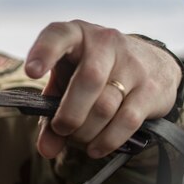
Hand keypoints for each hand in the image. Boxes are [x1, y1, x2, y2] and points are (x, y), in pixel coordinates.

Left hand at [24, 20, 181, 159]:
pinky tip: (96, 148)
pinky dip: (108, 140)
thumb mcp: (68, 79)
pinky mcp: (152, 88)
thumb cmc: (96, 70)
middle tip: (61, 129)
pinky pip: (127, 120)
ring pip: (106, 105)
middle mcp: (105, 42)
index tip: (31, 72)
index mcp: (77, 34)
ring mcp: (132, 64)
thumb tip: (46, 149)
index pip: (58, 35)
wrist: (152, 62)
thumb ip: (51, 110)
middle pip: (88, 80)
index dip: (44, 52)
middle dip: (70, 113)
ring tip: (79, 139)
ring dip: (87, 131)